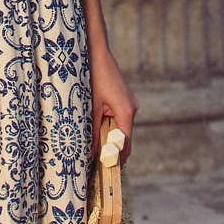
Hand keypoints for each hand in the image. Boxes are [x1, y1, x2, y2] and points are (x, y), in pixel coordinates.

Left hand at [88, 42, 137, 166]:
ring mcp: (129, 104)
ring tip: (95, 150)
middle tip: (97, 164)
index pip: (125, 143)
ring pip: (121, 128)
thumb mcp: (90, 106)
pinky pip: (119, 119)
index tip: (107, 171)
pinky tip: (97, 132)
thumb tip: (92, 152)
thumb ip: (93, 130)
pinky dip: (110, 127)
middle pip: (124, 138)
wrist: (96, 52)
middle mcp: (132, 109)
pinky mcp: (124, 100)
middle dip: (112, 150)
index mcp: (126, 111)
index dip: (117, 158)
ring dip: (109, 138)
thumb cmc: (93, 77)